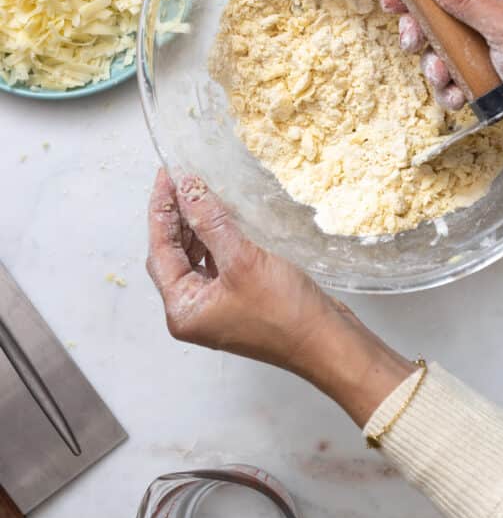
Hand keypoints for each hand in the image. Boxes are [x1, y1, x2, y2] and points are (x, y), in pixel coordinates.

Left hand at [146, 170, 412, 424]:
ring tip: (200, 193)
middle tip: (182, 179)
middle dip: (176, 218)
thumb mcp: (242, 259)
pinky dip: (216, 241)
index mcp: (182, 309)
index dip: (161, 210)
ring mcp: (216, 308)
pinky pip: (217, 265)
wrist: (327, 342)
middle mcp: (193, 311)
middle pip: (173, 255)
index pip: (159, 250)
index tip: (166, 175)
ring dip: (196, 228)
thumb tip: (187, 188)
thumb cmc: (284, 311)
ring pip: (195, 259)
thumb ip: (210, 221)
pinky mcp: (238, 302)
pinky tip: (223, 219)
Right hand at [383, 0, 502, 182]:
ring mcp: (493, 53)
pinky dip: (452, 92)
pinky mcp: (492, 84)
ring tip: (448, 81)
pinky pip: (457, 83)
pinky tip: (460, 100)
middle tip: (416, 46)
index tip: (391, 2)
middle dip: (423, 35)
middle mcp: (495, 20)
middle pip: (440, 19)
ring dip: (437, 70)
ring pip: (444, 55)